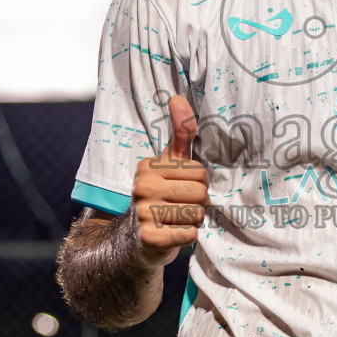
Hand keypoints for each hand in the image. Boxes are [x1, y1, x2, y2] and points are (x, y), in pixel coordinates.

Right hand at [130, 95, 208, 267]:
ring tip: (177, 219)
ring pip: (196, 215)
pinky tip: (172, 234)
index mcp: (148, 167)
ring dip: (194, 221)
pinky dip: (187, 236)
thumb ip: (180, 133)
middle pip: (200, 194)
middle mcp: (142, 188)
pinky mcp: (149, 238)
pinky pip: (189, 235)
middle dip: (199, 203)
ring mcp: (143, 214)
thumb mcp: (169, 163)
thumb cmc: (160, 195)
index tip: (182, 189)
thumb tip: (177, 97)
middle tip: (182, 206)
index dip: (199, 183)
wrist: (136, 238)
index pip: (200, 172)